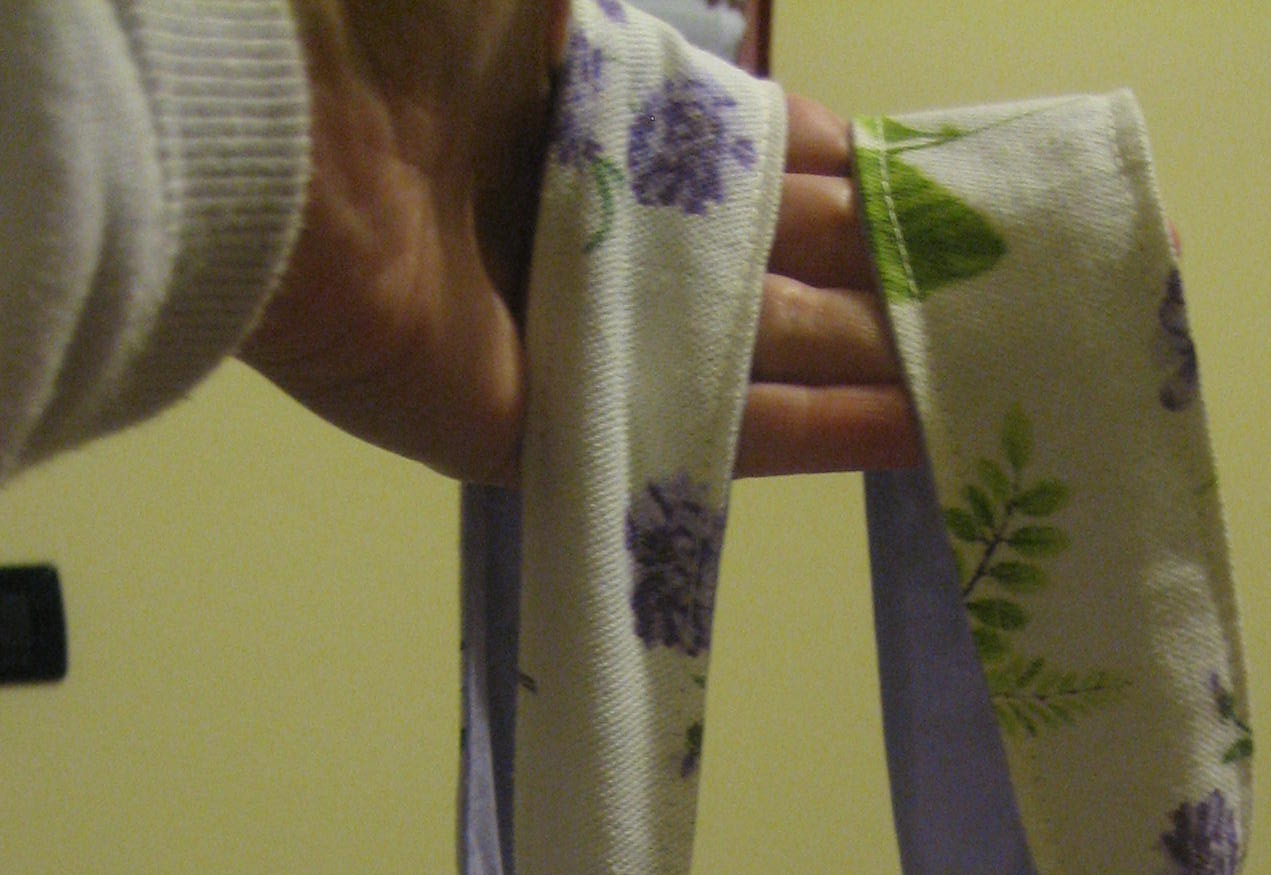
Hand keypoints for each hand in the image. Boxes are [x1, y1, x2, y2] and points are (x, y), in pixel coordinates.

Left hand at [241, 2, 919, 484]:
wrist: (272, 115)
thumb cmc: (400, 10)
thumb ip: (651, 19)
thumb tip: (736, 26)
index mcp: (579, 99)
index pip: (740, 149)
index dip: (841, 170)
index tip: (939, 199)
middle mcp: (581, 217)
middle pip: (761, 259)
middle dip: (876, 278)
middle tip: (999, 306)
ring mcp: (564, 330)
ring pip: (751, 352)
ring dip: (869, 367)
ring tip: (983, 387)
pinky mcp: (539, 428)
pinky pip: (696, 433)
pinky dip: (808, 437)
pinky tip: (909, 436)